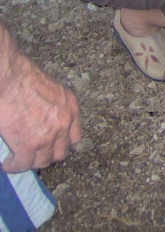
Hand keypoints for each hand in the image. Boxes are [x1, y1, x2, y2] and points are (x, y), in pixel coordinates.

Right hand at [0, 57, 81, 173]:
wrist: (11, 79)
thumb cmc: (24, 77)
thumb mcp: (51, 90)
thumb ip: (54, 106)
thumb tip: (44, 116)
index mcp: (71, 108)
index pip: (75, 136)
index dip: (62, 143)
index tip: (52, 145)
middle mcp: (64, 123)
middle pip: (61, 152)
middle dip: (48, 154)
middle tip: (35, 154)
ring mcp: (48, 136)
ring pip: (43, 161)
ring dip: (31, 162)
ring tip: (19, 160)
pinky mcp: (29, 145)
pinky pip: (23, 164)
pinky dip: (14, 166)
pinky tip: (8, 164)